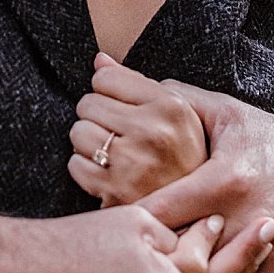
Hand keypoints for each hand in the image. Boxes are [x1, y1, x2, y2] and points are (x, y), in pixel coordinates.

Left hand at [69, 54, 207, 205]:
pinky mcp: (116, 192)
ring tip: (111, 151)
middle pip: (87, 104)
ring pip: (78, 133)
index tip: (121, 107)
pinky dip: (85, 168)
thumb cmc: (183, 155)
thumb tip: (99, 60)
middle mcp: (153, 132)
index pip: (104, 78)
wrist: (197, 212)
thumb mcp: (175, 112)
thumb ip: (136, 82)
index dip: (107, 91)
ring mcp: (133, 164)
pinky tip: (107, 172)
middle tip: (116, 132)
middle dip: (96, 116)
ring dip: (88, 142)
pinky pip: (76, 165)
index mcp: (170, 107)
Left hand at [135, 83, 273, 272]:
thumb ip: (176, 100)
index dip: (135, 221)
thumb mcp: (226, 113)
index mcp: (227, 179)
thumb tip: (120, 76)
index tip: (119, 223)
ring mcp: (267, 253)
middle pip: (183, 255)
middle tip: (136, 255)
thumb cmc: (270, 139)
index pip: (163, 211)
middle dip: (157, 257)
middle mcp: (248, 218)